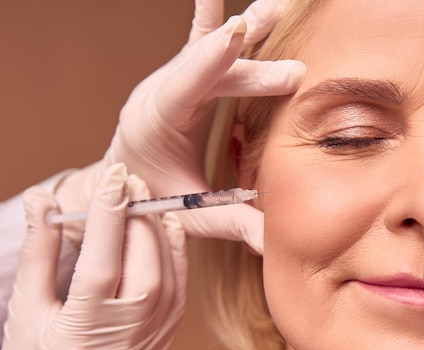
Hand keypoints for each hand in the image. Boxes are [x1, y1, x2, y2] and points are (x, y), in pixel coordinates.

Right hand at [0, 163, 186, 349]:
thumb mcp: (26, 311)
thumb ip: (39, 253)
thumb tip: (42, 201)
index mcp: (79, 336)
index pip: (100, 266)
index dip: (108, 217)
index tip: (113, 176)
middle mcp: (122, 341)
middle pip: (142, 267)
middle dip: (138, 217)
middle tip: (131, 180)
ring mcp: (150, 343)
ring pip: (167, 277)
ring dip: (160, 231)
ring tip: (146, 197)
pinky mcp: (165, 340)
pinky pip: (179, 290)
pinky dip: (176, 255)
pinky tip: (167, 228)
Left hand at [55, 0, 304, 253]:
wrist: (122, 183)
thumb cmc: (151, 199)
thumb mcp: (188, 215)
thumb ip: (230, 225)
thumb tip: (275, 246)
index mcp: (153, 121)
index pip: (185, 87)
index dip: (212, 61)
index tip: (239, 34)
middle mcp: (160, 92)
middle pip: (210, 69)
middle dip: (253, 69)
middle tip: (296, 73)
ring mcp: (172, 80)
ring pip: (209, 46)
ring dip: (246, 27)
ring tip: (278, 5)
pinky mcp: (186, 77)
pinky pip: (202, 41)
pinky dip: (218, 20)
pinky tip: (238, 5)